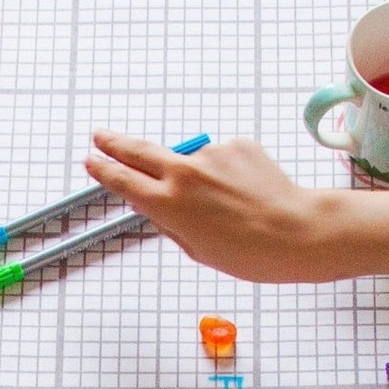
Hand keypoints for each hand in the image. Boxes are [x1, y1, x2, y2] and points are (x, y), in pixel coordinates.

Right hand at [83, 132, 338, 281]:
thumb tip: (158, 203)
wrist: (297, 232)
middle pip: (139, 150)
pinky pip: (224, 159)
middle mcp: (183, 172)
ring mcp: (210, 154)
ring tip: (231, 205)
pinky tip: (248, 193)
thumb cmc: (249, 253)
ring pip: (194, 163)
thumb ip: (171, 223)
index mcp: (167, 204)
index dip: (104, 170)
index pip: (123, 181)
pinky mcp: (237, 144)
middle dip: (116, 143)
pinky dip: (230, 173)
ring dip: (202, 178)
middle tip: (101, 135)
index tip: (92, 160)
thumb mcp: (198, 249)